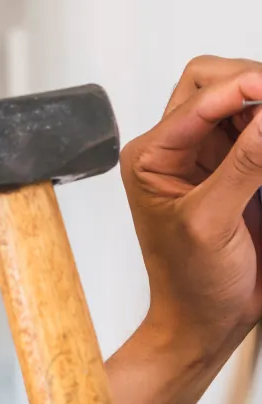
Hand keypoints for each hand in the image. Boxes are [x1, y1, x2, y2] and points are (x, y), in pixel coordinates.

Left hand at [121, 56, 261, 357]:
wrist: (206, 321)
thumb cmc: (191, 282)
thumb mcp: (212, 221)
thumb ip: (244, 164)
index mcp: (152, 156)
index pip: (201, 95)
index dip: (246, 84)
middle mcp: (178, 148)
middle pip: (219, 81)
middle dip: (256, 83)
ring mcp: (211, 156)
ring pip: (246, 100)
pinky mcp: (242, 169)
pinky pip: (261, 132)